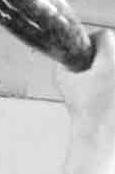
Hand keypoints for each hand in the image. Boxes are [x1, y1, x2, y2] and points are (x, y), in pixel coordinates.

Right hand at [57, 29, 114, 173]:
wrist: (102, 138)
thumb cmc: (85, 111)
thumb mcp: (64, 82)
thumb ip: (64, 63)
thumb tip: (66, 55)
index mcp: (111, 61)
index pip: (105, 35)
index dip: (92, 41)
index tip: (86, 52)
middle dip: (106, 57)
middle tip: (95, 70)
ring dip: (111, 72)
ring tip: (104, 85)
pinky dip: (113, 86)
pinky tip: (109, 96)